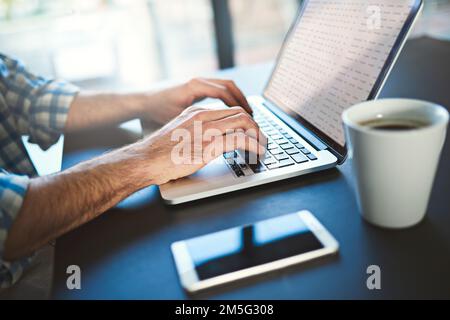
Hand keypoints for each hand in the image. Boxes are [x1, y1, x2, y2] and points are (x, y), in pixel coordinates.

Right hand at [141, 104, 265, 184]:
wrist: (145, 160)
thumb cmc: (158, 152)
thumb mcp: (179, 133)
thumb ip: (196, 132)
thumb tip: (209, 141)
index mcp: (196, 112)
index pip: (229, 110)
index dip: (245, 120)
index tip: (250, 131)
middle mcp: (203, 117)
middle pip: (240, 113)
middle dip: (255, 126)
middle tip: (260, 139)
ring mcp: (206, 130)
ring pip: (244, 122)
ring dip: (258, 135)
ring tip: (262, 146)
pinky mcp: (209, 145)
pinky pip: (240, 139)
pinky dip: (254, 145)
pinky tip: (257, 153)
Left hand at [143, 78, 251, 123]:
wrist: (141, 103)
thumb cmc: (156, 112)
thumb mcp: (177, 120)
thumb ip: (200, 125)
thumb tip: (219, 134)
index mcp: (195, 86)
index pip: (226, 93)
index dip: (239, 106)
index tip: (249, 118)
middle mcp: (197, 82)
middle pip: (229, 87)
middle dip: (243, 102)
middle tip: (253, 117)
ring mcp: (196, 84)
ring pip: (224, 88)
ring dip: (236, 100)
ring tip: (246, 115)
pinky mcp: (194, 90)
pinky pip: (216, 92)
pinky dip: (227, 101)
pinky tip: (229, 114)